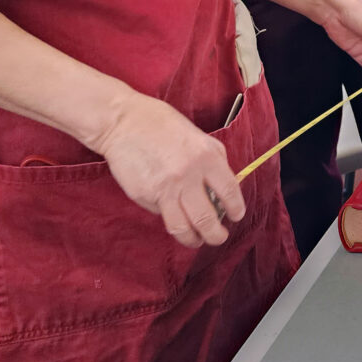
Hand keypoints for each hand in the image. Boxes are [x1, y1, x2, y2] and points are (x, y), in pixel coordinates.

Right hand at [92, 89, 245, 247]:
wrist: (125, 122)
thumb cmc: (162, 125)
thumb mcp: (198, 136)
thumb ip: (213, 160)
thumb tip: (224, 187)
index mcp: (206, 156)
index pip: (229, 191)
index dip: (235, 209)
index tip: (236, 216)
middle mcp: (188, 175)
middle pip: (207, 218)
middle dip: (216, 235)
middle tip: (219, 237)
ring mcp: (165, 188)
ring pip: (183, 228)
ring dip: (193, 239)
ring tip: (197, 239)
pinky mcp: (145, 196)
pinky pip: (162, 215)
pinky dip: (171, 218)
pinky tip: (173, 213)